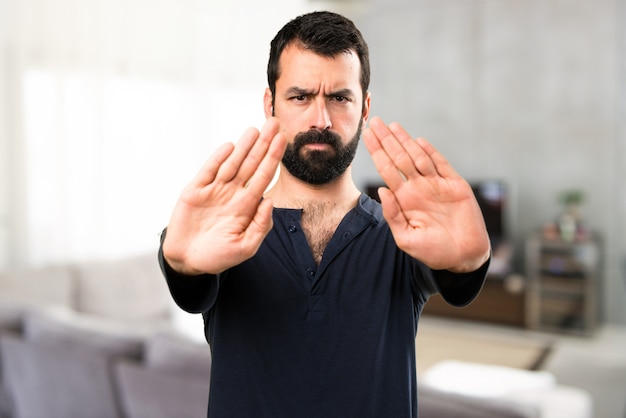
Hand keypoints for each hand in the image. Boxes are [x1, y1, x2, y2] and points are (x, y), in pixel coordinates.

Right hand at [162, 117, 286, 274]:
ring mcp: (214, 190)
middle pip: (251, 164)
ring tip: (255, 129)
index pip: (263, 176)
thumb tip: (270, 202)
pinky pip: (208, 171)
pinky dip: (218, 158)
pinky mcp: (195, 190)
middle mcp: (233, 193)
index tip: (283, 140)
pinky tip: (230, 146)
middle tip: (274, 123)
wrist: (187, 260)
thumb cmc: (217, 256)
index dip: (273, 157)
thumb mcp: (245, 247)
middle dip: (263, 144)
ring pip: (232, 163)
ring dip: (243, 146)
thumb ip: (260, 226)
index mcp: (247, 206)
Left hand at [363, 117, 489, 271]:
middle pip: (399, 158)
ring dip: (405, 141)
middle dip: (386, 140)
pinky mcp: (456, 186)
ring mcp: (437, 186)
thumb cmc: (433, 251)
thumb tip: (381, 190)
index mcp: (405, 199)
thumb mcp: (406, 238)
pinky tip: (418, 141)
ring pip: (418, 157)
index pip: (387, 170)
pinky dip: (431, 152)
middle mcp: (419, 188)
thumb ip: (393, 215)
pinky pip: (442, 165)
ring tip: (392, 126)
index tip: (366, 137)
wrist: (463, 257)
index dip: (377, 153)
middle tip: (374, 122)